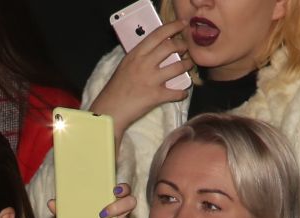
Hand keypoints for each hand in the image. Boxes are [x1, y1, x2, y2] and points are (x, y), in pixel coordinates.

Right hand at [89, 19, 189, 133]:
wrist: (110, 110)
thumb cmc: (115, 89)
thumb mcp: (125, 66)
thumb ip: (139, 57)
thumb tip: (154, 50)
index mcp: (135, 54)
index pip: (157, 35)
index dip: (172, 27)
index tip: (182, 24)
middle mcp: (144, 64)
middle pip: (170, 47)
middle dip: (182, 46)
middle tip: (186, 48)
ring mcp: (151, 80)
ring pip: (177, 67)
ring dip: (187, 65)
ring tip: (188, 65)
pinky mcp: (156, 96)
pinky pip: (176, 92)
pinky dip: (182, 93)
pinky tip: (182, 93)